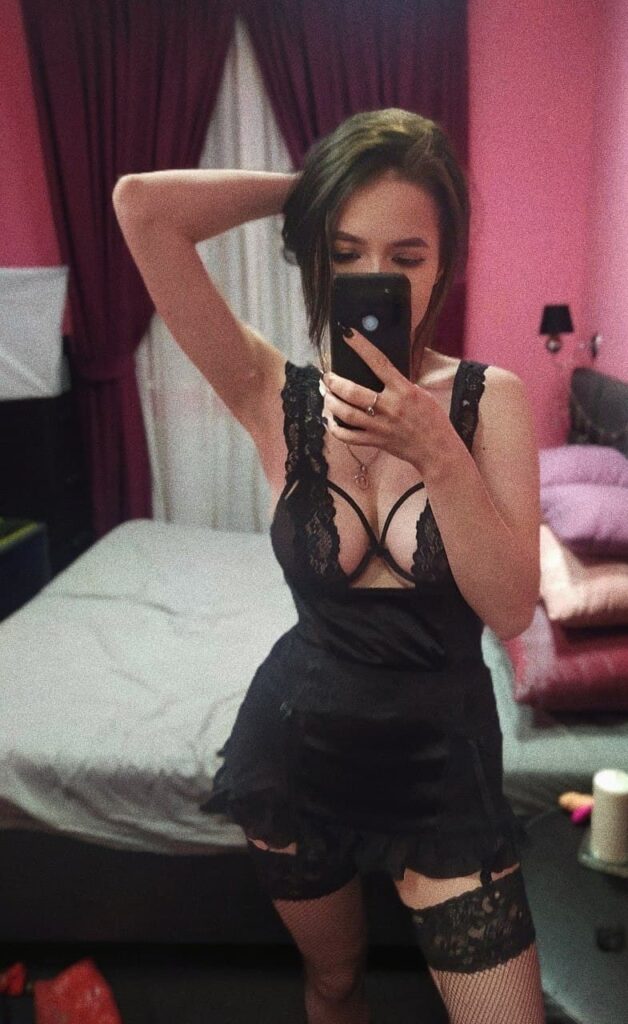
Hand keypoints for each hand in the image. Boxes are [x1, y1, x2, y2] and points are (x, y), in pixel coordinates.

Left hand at [322, 330, 452, 472]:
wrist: (437, 449)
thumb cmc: (431, 420)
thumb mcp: (420, 394)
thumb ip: (399, 384)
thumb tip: (378, 373)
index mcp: (403, 390)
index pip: (379, 362)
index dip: (361, 346)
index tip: (347, 334)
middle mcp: (390, 407)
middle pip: (353, 392)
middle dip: (334, 382)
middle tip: (327, 377)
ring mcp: (380, 426)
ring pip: (346, 414)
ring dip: (331, 402)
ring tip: (326, 395)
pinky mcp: (376, 441)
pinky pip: (348, 436)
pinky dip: (335, 428)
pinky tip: (330, 420)